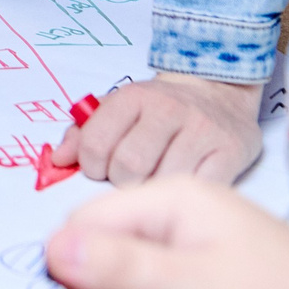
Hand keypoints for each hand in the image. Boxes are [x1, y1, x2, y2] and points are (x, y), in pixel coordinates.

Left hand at [55, 73, 260, 182]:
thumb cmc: (158, 110)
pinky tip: (181, 188)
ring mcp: (202, 130)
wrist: (219, 92)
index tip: (99, 169)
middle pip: (127, 167)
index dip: (91, 166)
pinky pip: (198, 188)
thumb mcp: (118, 109)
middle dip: (121, 182)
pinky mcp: (231, 151)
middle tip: (128, 180)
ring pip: (162, 181)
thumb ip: (83, 132)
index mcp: (133, 96)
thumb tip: (58, 160)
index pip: (94, 145)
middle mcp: (169, 108)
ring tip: (155, 183)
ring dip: (153, 192)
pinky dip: (185, 196)